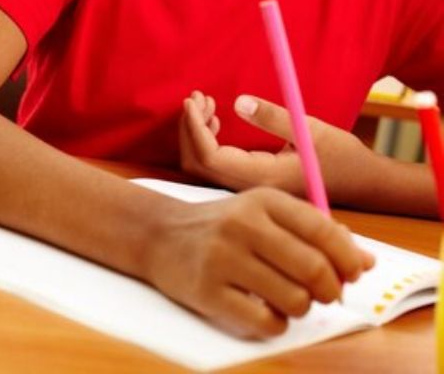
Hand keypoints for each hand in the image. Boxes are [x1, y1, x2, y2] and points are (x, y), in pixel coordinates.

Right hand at [144, 187, 373, 337]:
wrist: (157, 235)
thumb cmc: (222, 228)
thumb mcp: (264, 215)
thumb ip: (314, 233)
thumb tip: (366, 262)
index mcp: (262, 201)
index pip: (324, 232)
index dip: (348, 260)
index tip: (351, 274)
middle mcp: (242, 225)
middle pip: (315, 270)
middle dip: (330, 290)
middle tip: (323, 294)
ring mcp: (222, 259)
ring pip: (295, 300)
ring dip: (301, 307)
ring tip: (285, 299)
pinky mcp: (207, 292)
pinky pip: (266, 323)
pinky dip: (275, 323)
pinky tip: (262, 310)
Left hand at [179, 90, 368, 195]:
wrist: (363, 184)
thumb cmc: (341, 157)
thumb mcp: (309, 130)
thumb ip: (273, 117)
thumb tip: (237, 102)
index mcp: (263, 177)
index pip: (210, 157)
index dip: (194, 128)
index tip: (192, 100)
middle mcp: (250, 188)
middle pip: (197, 164)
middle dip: (190, 128)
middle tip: (198, 97)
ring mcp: (249, 188)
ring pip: (203, 167)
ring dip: (197, 134)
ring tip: (206, 104)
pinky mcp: (250, 183)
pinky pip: (215, 167)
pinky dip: (207, 142)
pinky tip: (217, 123)